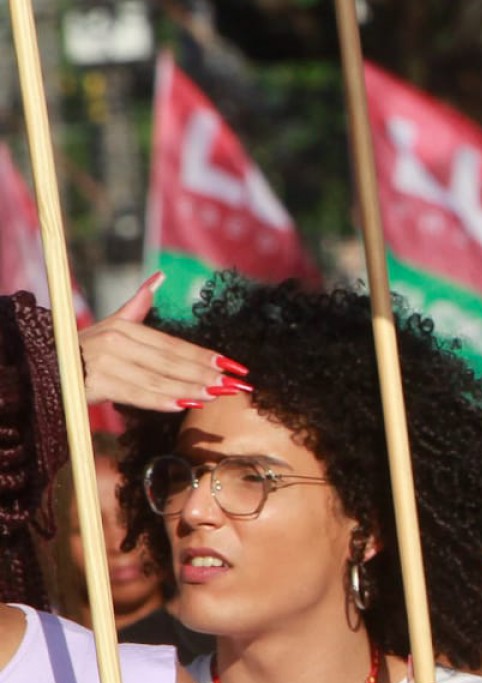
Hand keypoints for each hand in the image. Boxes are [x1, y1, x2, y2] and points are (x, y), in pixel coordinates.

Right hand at [79, 272, 249, 409]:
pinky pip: (133, 394)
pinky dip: (159, 400)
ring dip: (190, 388)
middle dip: (207, 374)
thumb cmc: (83, 348)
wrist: (42, 365)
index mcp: (126, 328)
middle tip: (237, 384)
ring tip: (217, 395)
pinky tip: (183, 405)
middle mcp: (117, 342)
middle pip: (171, 362)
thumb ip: (137, 305)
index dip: (206, 356)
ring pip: (157, 379)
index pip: (174, 345)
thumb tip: (160, 277)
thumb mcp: (110, 324)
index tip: (235, 365)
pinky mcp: (94, 384)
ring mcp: (105, 363)